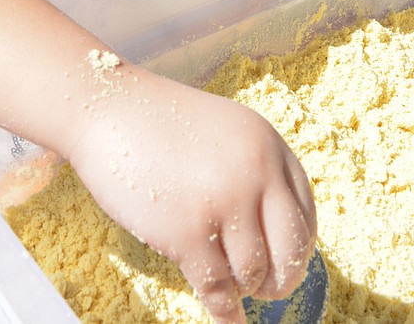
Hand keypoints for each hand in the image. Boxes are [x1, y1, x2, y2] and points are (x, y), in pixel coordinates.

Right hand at [66, 63, 315, 322]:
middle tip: (266, 288)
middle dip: (281, 278)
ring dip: (242, 287)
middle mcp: (256, 172)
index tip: (286, 262)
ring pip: (254, 274)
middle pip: (292, 250)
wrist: (108, 109)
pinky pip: (219, 290)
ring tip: (225, 281)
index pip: (305, 213)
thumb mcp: (225, 131)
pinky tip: (223, 313)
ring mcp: (224, 202)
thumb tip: (274, 235)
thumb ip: (253, 170)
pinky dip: (224, 309)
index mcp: (268, 144)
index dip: (297, 247)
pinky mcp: (189, 233)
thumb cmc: (159, 122)